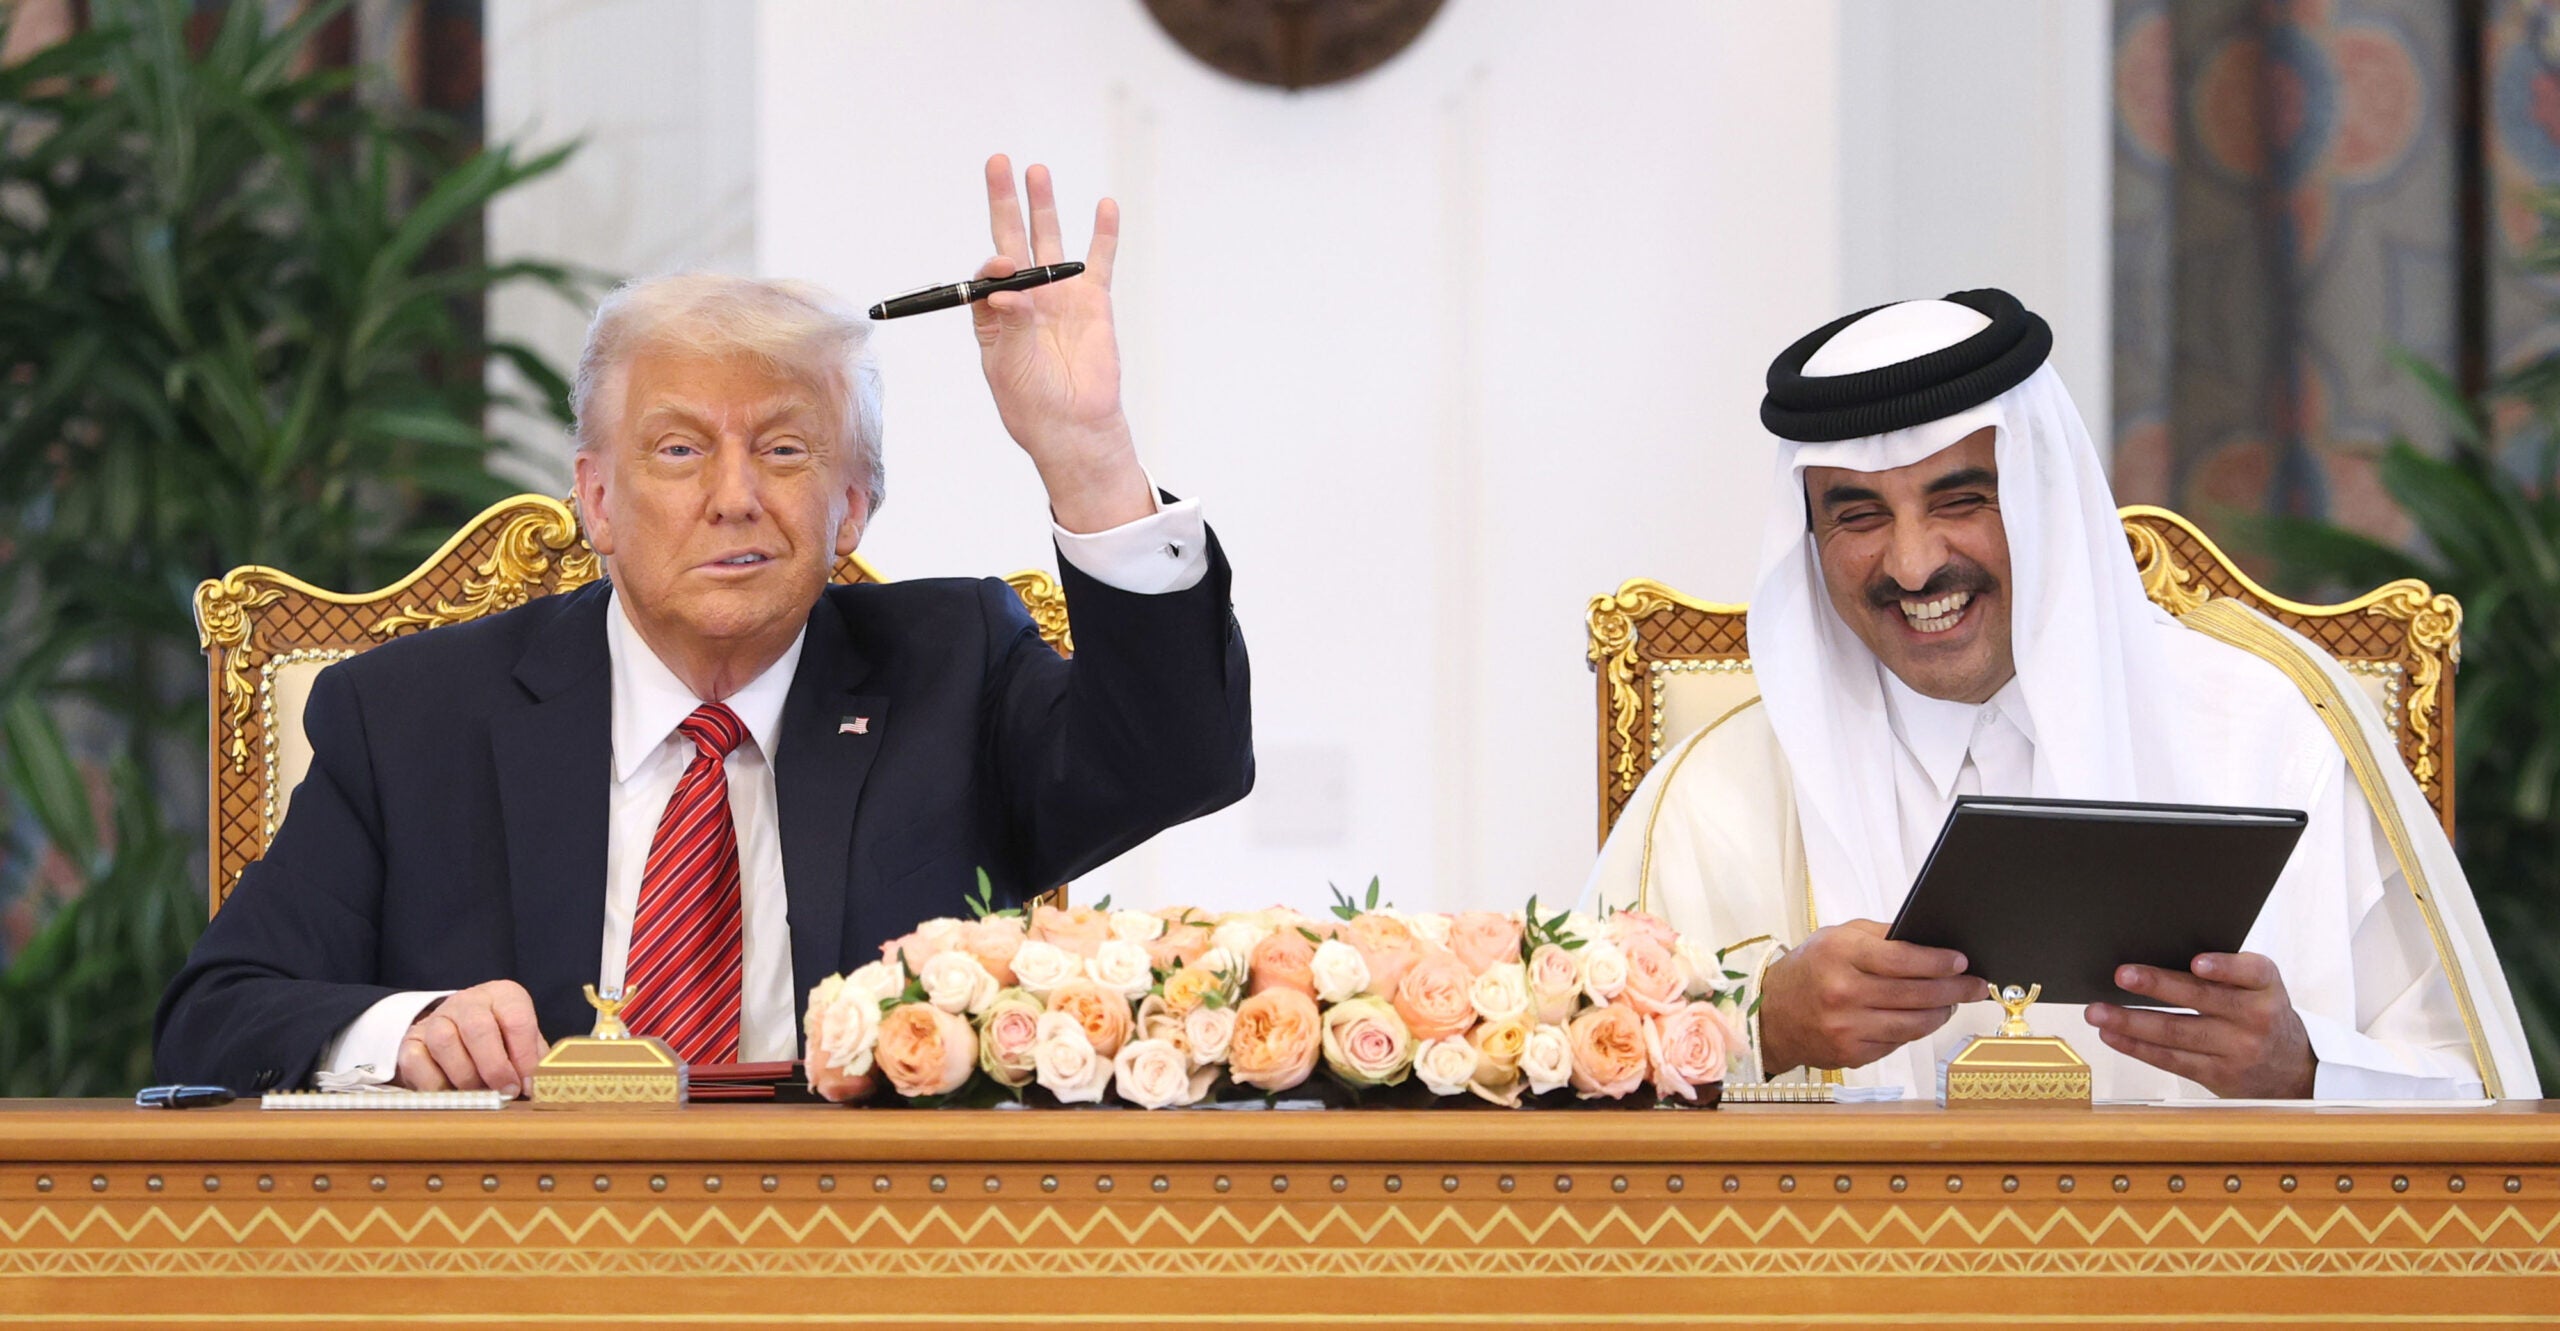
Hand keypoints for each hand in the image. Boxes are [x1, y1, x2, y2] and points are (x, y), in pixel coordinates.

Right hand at [397, 980, 546, 1098]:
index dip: (525, 1055)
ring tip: (480, 1094)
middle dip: (494, 1067)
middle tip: (505, 1092)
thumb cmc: (500, 1043)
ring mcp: (435, 1019)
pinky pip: (416, 1062)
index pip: (516, 1018)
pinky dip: (435, 1084)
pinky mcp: (411, 1041)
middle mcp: (467, 1002)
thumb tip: (536, 1085)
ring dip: (465, 1077)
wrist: (458, 1036)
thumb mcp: (522, 1045)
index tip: (528, 1084)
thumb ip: (532, 1061)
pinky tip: (451, 1093)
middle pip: (477, 1028)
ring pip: (444, 1043)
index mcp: (502, 996)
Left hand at [970, 154, 1152, 533]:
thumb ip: (1008, 325)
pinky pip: (1098, 261)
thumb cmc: (1032, 404)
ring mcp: (1058, 296)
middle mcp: (1023, 298)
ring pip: (1050, 240)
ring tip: (1037, 171)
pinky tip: (1104, 206)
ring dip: (1043, 205)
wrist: (1074, 427)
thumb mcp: (1008, 367)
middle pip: (1011, 238)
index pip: (987, 275)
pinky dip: (1103, 234)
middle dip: (1004, 200)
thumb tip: (1006, 287)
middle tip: (998, 162)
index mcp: (994, 314)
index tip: (1002, 265)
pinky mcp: (1092, 302)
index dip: (992, 265)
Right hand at [1758, 920, 1988, 1073]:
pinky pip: (1899, 1042)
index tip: (1961, 961)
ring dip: (1942, 1012)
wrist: (1771, 1015)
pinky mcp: (1852, 1054)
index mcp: (1840, 955)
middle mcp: (1843, 993)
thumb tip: (1932, 943)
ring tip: (1953, 1002)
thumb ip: (1882, 936)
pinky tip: (1923, 1018)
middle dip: (1954, 989)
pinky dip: (1916, 1029)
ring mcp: (1847, 1028)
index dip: (1939, 962)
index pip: (1903, 959)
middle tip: (1975, 985)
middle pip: (1916, 994)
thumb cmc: (1809, 970)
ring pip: (1915, 1023)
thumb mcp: (1837, 938)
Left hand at [2086, 953, 2315, 1097]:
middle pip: (2202, 1000)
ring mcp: (2237, 1049)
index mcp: (2266, 986)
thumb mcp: (2258, 988)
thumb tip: (2156, 951)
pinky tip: (2112, 1034)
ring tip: (2097, 1011)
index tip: (2197, 963)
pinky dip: (2136, 1046)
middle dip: (2157, 987)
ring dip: (2131, 1022)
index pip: (2251, 972)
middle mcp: (2255, 1017)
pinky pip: (2171, 1059)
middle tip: (2122, 975)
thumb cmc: (2258, 1013)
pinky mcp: (2217, 1074)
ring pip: (2177, 1033)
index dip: (2225, 967)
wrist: (2291, 1070)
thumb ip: (2224, 972)